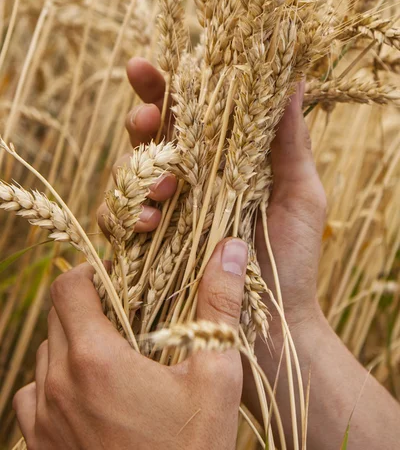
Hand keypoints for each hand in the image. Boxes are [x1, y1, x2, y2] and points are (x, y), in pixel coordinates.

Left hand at [13, 238, 248, 449]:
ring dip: (71, 343)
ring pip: (45, 355)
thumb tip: (230, 247)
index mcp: (95, 359)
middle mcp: (58, 385)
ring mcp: (43, 419)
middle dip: (86, 304)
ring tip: (110, 353)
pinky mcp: (40, 446)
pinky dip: (53, 383)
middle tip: (123, 313)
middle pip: (57, 316)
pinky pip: (32, 396)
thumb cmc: (195, 447)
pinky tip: (87, 394)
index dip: (91, 272)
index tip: (118, 279)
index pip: (68, 286)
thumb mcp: (215, 373)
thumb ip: (219, 304)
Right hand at [115, 59, 327, 419]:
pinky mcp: (146, 248)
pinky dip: (126, 216)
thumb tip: (293, 79)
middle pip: (147, 137)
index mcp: (221, 161)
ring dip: (138, 173)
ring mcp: (165, 213)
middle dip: (141, 122)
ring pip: (128, 174)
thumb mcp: (300, 193)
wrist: (276, 326)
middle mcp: (188, 182)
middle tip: (148, 124)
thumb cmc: (294, 259)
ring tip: (166, 190)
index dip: (161, 88)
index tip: (142, 67)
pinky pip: (117, 220)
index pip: (186, 114)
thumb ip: (291, 140)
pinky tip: (151, 225)